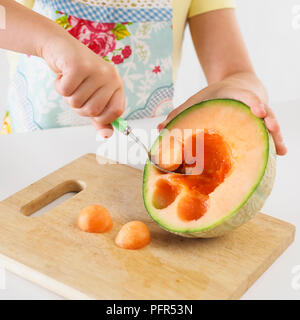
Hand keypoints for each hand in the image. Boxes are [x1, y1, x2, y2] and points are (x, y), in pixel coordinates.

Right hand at [41, 33, 124, 136]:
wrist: (61, 47)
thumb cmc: (79, 76)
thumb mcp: (93, 97)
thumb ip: (101, 118)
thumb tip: (107, 135)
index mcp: (117, 84)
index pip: (116, 112)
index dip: (103, 119)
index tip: (94, 114)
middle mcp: (110, 76)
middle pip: (93, 111)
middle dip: (80, 107)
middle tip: (77, 92)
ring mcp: (95, 70)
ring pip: (77, 102)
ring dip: (68, 96)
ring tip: (71, 81)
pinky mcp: (78, 65)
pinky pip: (66, 91)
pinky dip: (59, 86)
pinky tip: (63, 74)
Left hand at [158, 73, 286, 154]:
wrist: (236, 87)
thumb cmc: (214, 97)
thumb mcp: (196, 102)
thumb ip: (180, 116)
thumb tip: (159, 130)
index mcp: (231, 96)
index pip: (244, 97)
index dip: (251, 102)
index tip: (257, 111)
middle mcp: (248, 104)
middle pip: (262, 111)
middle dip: (267, 119)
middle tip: (270, 126)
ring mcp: (257, 115)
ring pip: (269, 124)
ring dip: (274, 136)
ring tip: (280, 150)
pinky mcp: (260, 125)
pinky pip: (268, 134)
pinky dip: (275, 143)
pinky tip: (281, 153)